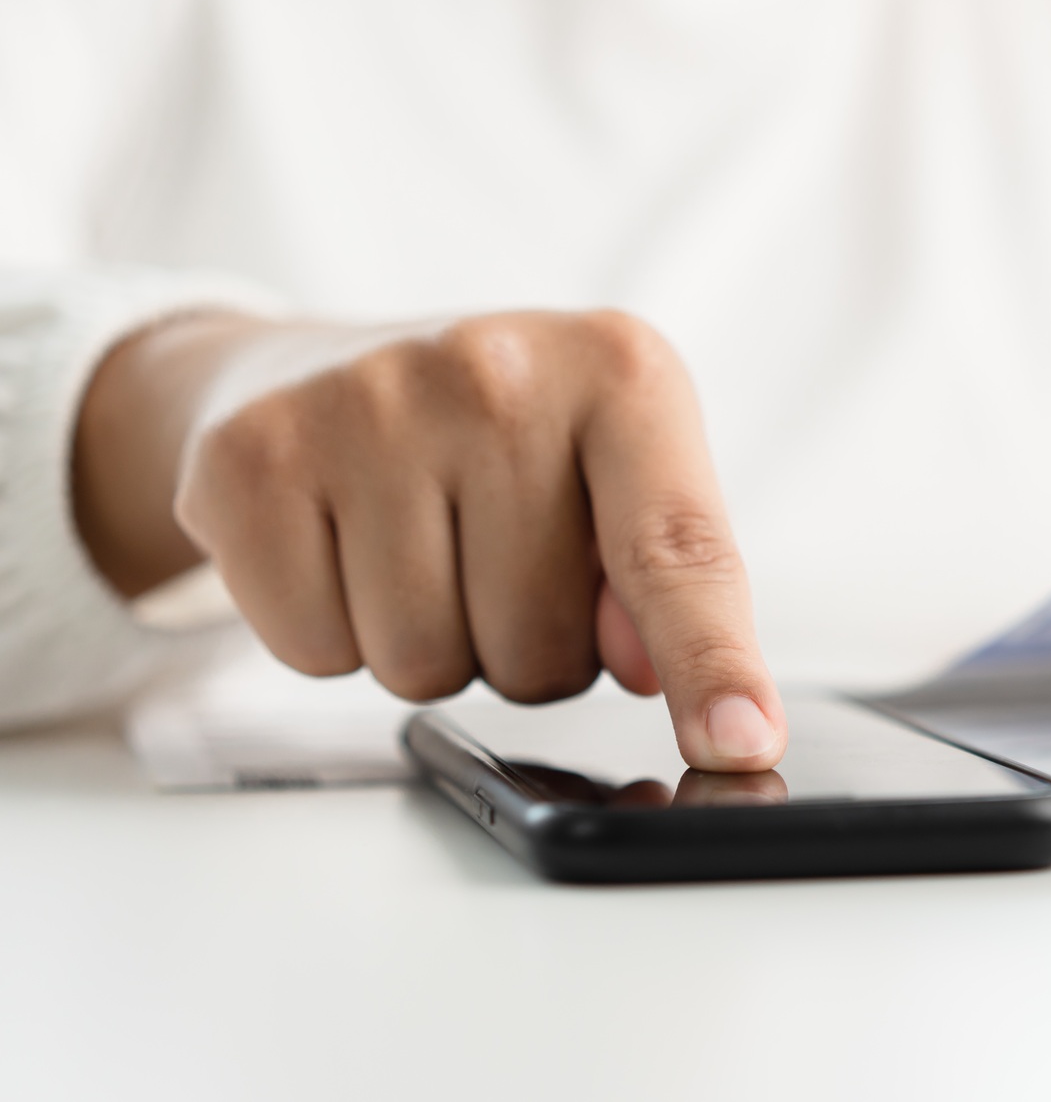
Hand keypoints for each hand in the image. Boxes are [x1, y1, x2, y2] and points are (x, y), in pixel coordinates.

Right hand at [72, 311, 784, 770]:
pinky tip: (344, 550)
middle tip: (498, 560)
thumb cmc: (506, 438)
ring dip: (434, 647)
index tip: (739, 742)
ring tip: (425, 550)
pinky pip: (315, 652)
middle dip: (528, 646)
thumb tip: (654, 669)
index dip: (711, 661)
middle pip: (541, 647)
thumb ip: (667, 572)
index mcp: (621, 370)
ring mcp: (366, 403)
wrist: (320, 365)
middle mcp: (497, 370)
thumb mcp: (620, 473)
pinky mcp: (252, 457)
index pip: (677, 549)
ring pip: (424, 666)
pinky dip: (333, 636)